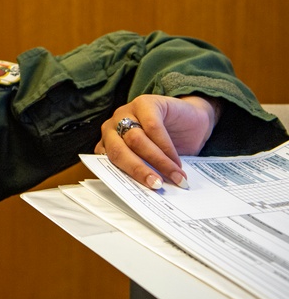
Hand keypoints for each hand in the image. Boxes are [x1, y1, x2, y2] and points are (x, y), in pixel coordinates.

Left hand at [93, 94, 220, 189]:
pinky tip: (177, 160)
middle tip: (156, 185)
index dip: (121, 179)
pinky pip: (152, 126)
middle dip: (138, 170)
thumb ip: (144, 170)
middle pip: (118, 151)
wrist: (192, 120)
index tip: (136, 195)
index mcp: (108, 143)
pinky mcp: (145, 103)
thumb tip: (147, 192)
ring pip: (135, 140)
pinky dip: (166, 147)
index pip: (107, 162)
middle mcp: (112, 127)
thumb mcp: (152, 161)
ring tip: (176, 176)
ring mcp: (126, 112)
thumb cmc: (169, 145)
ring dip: (158, 161)